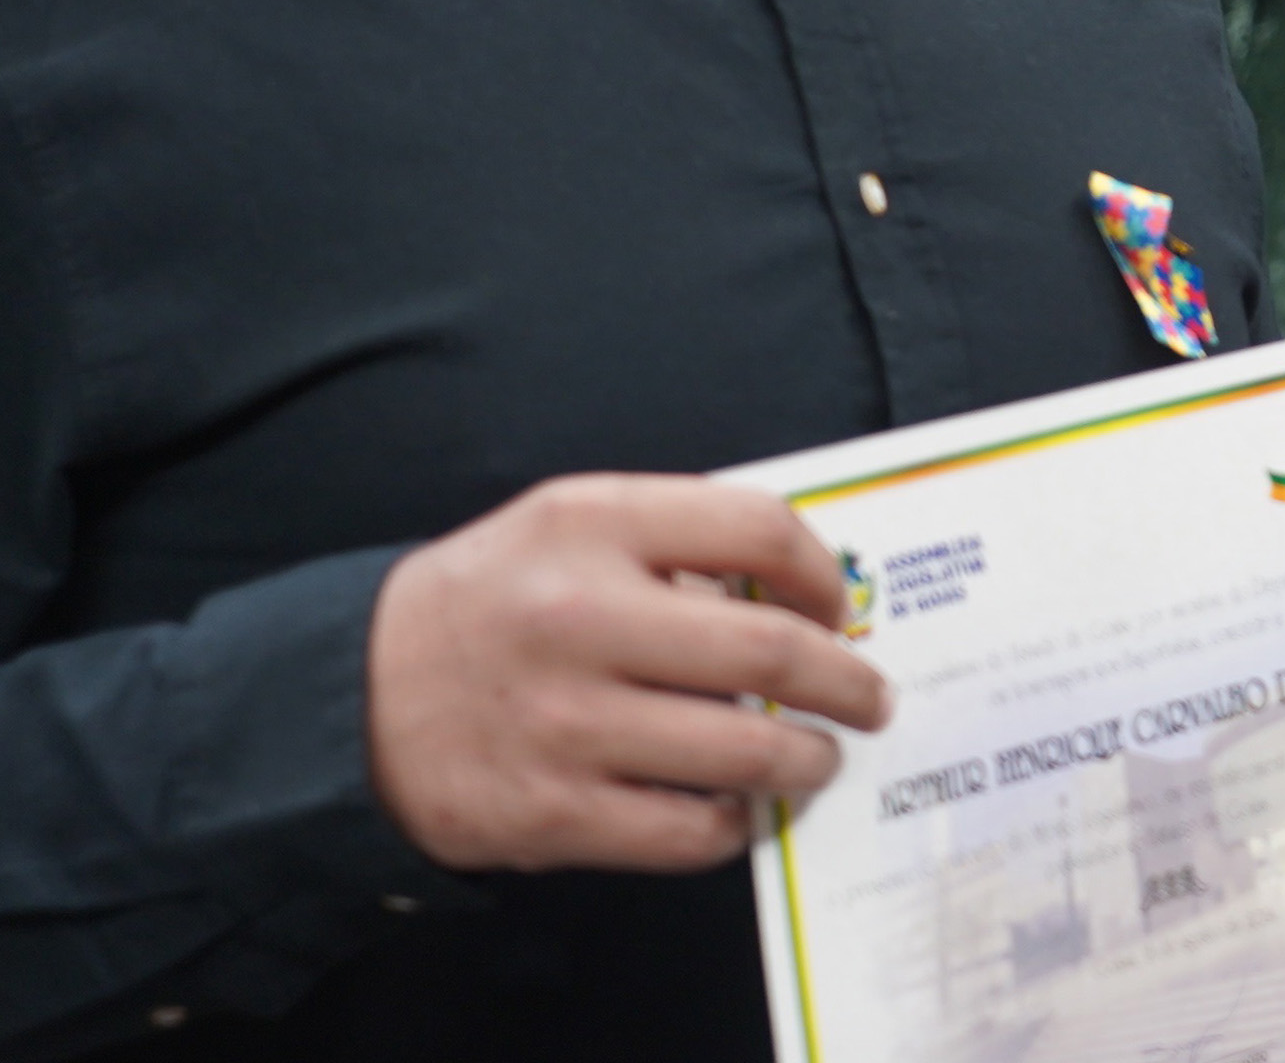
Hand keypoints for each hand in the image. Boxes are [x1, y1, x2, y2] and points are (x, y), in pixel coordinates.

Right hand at [366, 474, 892, 870]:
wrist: (344, 699)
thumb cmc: (488, 604)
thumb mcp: (565, 526)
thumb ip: (675, 537)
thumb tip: (802, 588)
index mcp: (589, 525)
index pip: (759, 530)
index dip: (825, 573)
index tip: (840, 606)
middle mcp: (578, 618)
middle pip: (770, 650)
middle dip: (848, 682)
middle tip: (870, 697)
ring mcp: (563, 723)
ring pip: (744, 751)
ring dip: (807, 759)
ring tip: (818, 757)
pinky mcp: (548, 813)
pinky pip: (685, 830)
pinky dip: (732, 823)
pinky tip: (737, 808)